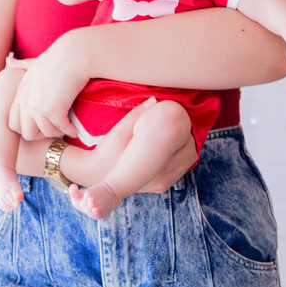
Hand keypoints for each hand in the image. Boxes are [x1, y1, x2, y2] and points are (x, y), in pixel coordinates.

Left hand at [8, 32, 89, 139]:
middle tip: (55, 129)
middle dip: (42, 134)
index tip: (44, 122)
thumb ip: (21, 65)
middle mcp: (26, 100)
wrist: (75, 53)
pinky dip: (70, 130)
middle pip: (26, 133)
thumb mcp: (35, 62)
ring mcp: (37, 106)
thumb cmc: (59, 56)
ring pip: (45, 133)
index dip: (29, 127)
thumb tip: (8, 60)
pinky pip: (61, 129)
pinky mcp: (52, 110)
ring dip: (58, 132)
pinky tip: (75, 128)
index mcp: (21, 92)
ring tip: (67, 127)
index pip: (13, 122)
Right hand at [73, 98, 193, 192]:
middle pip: (190, 155)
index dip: (187, 131)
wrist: (95, 174)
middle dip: (188, 138)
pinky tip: (167, 146)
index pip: (187, 148)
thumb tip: (155, 100)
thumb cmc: (106, 152)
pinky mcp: (159, 186)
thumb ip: (137, 115)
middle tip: (180, 123)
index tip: (180, 118)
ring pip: (186, 163)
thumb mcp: (119, 131)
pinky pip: (178, 170)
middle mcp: (162, 179)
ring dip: (184, 148)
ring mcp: (161, 185)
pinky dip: (178, 157)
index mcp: (155, 167)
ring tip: (174, 133)